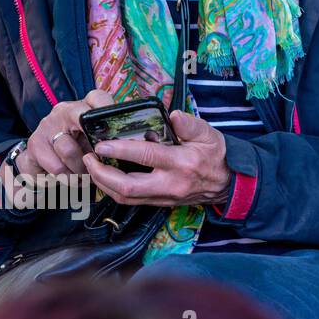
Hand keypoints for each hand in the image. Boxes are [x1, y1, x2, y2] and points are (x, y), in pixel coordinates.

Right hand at [16, 89, 118, 179]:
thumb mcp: (93, 141)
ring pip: (69, 150)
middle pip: (81, 119)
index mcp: (82, 107)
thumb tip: (136, 139)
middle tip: (101, 160)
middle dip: (94, 143)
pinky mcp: (35, 145)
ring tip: (85, 175)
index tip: (118, 126)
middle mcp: (63, 111)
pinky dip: (68, 178)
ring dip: (81, 169)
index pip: (97, 97)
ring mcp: (46, 126)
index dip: (107, 108)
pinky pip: (57, 166)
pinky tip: (70, 178)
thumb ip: (110, 138)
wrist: (41, 162)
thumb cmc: (76, 150)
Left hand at [83, 109, 232, 206]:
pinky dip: (113, 190)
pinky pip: (131, 201)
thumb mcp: (209, 134)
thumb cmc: (217, 155)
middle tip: (88, 158)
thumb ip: (190, 124)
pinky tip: (104, 177)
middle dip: (102, 174)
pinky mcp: (161, 203)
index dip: (119, 150)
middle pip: (128, 187)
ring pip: (126, 198)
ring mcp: (164, 197)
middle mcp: (170, 184)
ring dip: (103, 184)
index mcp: (182, 163)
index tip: (100, 144)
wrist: (230, 183)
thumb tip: (173, 115)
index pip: (145, 157)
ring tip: (90, 166)